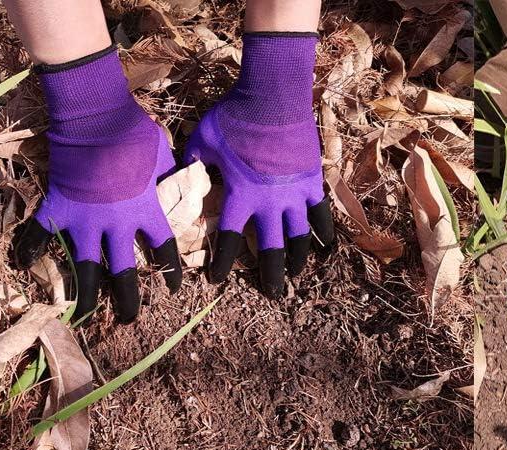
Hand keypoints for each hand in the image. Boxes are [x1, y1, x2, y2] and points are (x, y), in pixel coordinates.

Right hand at [13, 46, 181, 323]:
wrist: (93, 114)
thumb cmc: (133, 131)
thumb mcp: (163, 156)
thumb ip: (171, 174)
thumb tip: (185, 178)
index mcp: (145, 213)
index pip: (165, 250)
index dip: (171, 270)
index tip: (175, 288)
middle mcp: (116, 224)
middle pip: (123, 272)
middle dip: (127, 299)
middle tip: (130, 319)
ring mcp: (84, 219)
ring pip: (85, 267)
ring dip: (87, 294)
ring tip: (86, 315)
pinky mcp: (57, 207)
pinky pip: (41, 233)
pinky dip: (31, 248)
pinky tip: (26, 265)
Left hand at [184, 32, 334, 298]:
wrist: (273, 98)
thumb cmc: (234, 117)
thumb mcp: (203, 138)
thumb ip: (194, 161)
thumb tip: (181, 174)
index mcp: (239, 197)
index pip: (227, 239)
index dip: (222, 263)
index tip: (217, 281)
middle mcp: (269, 205)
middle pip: (270, 249)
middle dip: (270, 275)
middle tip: (272, 295)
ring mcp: (294, 196)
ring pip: (298, 238)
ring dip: (297, 260)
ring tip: (296, 275)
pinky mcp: (312, 184)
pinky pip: (320, 216)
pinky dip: (323, 234)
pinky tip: (325, 249)